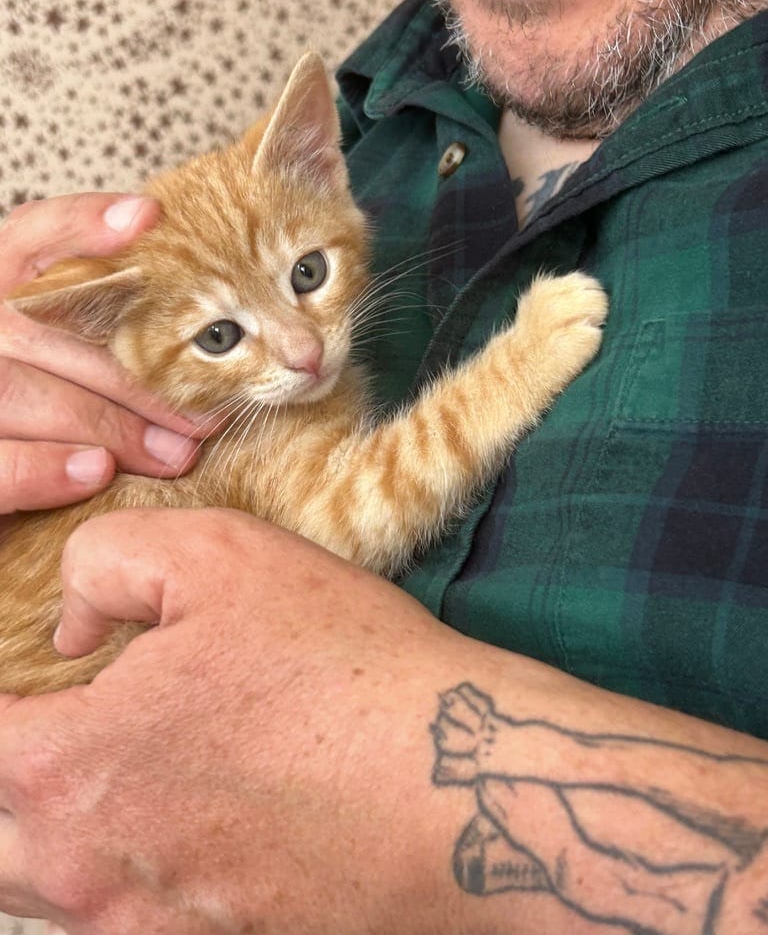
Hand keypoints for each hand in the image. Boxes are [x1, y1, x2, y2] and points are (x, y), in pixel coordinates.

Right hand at [0, 195, 204, 515]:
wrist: (8, 489)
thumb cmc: (46, 419)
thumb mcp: (73, 362)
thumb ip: (104, 330)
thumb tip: (186, 306)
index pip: (29, 236)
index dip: (82, 223)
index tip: (147, 218)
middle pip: (44, 325)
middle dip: (134, 374)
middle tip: (205, 415)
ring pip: (23, 392)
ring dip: (111, 425)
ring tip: (175, 453)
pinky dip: (46, 469)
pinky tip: (97, 471)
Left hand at [0, 507, 467, 933]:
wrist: (454, 789)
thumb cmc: (340, 667)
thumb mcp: (217, 556)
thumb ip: (105, 563)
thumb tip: (73, 626)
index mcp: (71, 767)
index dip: (2, 702)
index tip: (32, 684)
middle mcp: (90, 872)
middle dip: (15, 782)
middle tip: (65, 736)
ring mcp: (150, 927)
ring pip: (54, 890)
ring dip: (68, 836)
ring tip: (136, 778)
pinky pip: (134, 920)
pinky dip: (139, 875)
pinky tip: (199, 827)